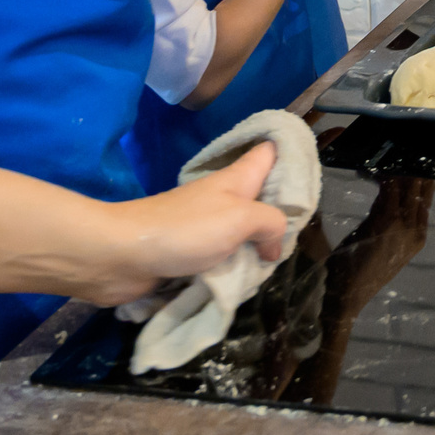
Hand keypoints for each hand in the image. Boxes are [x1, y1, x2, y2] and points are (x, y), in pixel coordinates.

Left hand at [74, 142, 287, 304]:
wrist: (122, 256)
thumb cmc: (184, 230)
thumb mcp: (242, 219)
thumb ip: (271, 225)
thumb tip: (273, 247)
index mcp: (237, 180)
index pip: (268, 151)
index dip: (290, 151)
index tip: (312, 165)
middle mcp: (223, 199)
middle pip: (261, 199)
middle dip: (281, 216)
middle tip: (301, 235)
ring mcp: (205, 227)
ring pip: (244, 234)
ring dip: (257, 251)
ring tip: (273, 267)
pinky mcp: (189, 254)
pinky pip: (223, 260)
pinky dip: (233, 271)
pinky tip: (243, 284)